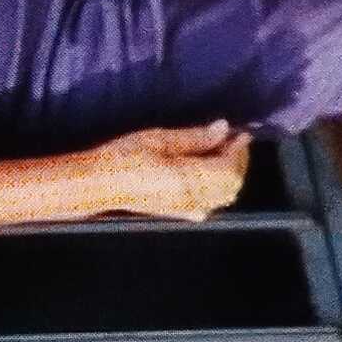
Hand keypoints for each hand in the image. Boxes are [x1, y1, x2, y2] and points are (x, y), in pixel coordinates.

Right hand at [97, 120, 252, 219]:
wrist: (100, 184)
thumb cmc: (124, 157)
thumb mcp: (160, 139)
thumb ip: (196, 137)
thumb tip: (223, 129)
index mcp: (190, 180)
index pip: (230, 168)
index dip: (239, 150)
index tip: (241, 132)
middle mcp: (194, 199)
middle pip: (232, 184)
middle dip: (238, 161)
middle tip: (233, 139)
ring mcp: (187, 210)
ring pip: (224, 195)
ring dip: (229, 173)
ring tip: (221, 151)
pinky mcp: (179, 213)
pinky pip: (210, 203)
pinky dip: (218, 187)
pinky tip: (208, 172)